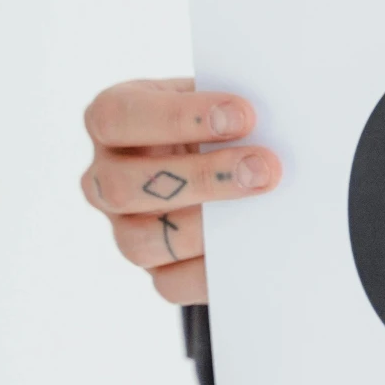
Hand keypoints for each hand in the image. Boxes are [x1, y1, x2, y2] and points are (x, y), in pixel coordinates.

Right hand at [80, 78, 281, 304]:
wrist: (230, 159)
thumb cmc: (220, 122)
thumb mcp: (218, 102)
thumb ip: (234, 109)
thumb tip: (280, 125)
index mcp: (111, 118)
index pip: (117, 116)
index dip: (178, 117)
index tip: (244, 115)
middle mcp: (105, 175)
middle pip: (123, 186)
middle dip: (200, 178)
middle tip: (264, 166)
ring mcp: (122, 225)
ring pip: (140, 240)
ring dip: (206, 227)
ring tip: (260, 208)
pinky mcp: (152, 265)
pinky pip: (170, 283)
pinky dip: (211, 270)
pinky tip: (250, 249)